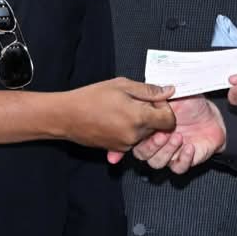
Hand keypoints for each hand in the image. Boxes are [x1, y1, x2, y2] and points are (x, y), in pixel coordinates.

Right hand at [57, 78, 173, 150]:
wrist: (66, 116)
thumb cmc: (91, 97)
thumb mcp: (122, 85)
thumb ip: (148, 90)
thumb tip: (170, 91)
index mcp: (139, 118)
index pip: (169, 120)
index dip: (164, 108)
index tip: (153, 100)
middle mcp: (135, 135)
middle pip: (158, 128)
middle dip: (152, 115)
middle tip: (135, 102)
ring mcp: (126, 145)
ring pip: (145, 134)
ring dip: (141, 123)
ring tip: (122, 110)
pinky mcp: (117, 149)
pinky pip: (132, 140)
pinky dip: (130, 130)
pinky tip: (115, 119)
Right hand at [118, 96, 225, 174]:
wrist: (213, 114)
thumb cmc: (192, 104)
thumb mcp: (173, 96)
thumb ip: (156, 98)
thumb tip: (145, 96)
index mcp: (149, 128)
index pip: (133, 137)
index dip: (133, 137)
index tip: (140, 132)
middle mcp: (156, 143)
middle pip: (142, 154)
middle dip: (151, 145)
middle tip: (162, 134)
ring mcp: (170, 153)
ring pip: (157, 163)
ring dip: (166, 151)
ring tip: (178, 137)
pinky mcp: (185, 160)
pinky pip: (178, 167)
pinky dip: (183, 159)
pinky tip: (189, 147)